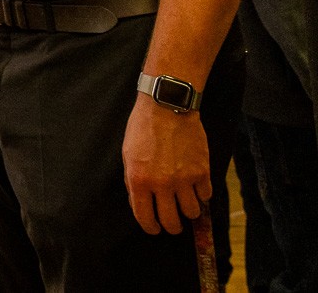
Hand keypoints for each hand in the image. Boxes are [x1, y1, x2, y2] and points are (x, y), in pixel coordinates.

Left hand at [122, 94, 210, 234]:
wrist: (167, 107)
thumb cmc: (143, 128)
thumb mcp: (128, 155)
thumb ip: (134, 180)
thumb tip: (141, 201)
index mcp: (139, 180)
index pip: (145, 218)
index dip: (151, 228)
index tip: (155, 229)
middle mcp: (162, 184)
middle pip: (172, 222)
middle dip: (172, 225)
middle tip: (172, 222)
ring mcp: (184, 179)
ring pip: (192, 213)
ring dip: (188, 210)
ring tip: (184, 202)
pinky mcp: (203, 172)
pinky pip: (206, 196)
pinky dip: (202, 195)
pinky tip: (196, 187)